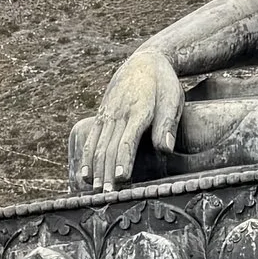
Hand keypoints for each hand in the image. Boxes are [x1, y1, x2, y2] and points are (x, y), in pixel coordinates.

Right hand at [70, 45, 183, 189]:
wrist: (145, 61)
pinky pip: (91, 139)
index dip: (123, 161)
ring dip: (95, 170)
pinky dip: (86, 158)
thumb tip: (165, 149)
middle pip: (109, 148)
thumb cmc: (164, 84)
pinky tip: (85, 175)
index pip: (127, 141)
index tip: (122, 180)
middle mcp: (119, 114)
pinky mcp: (101, 115)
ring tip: (95, 192)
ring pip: (97, 145)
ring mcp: (107, 114)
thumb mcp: (172, 100)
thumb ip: (167, 126)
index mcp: (138, 111)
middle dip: (107, 173)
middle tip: (107, 197)